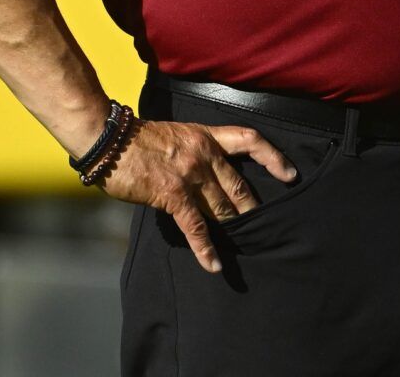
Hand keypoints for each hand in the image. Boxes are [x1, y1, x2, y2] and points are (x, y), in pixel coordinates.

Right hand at [96, 120, 293, 273]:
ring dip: (233, 226)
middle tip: (264, 223)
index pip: (250, 140)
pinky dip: (205, 247)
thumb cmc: (139, 139)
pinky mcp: (171, 193)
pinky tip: (213, 263)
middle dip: (252, 207)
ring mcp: (189, 173)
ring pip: (222, 205)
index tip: (290, 174)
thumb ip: (196, 151)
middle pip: (239, 183)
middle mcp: (203, 152)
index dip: (274, 157)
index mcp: (206, 135)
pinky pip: (195, 224)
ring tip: (246, 244)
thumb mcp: (177, 135)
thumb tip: (210, 175)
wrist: (110, 139)